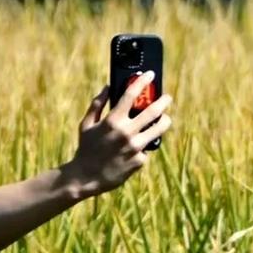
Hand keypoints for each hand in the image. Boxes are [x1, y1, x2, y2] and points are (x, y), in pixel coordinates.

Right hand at [63, 74, 173, 199]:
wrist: (86, 177)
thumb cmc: (86, 148)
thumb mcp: (86, 124)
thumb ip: (97, 104)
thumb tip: (107, 87)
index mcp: (112, 120)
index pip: (131, 95)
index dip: (142, 82)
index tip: (150, 74)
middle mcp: (126, 132)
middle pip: (152, 111)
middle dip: (163, 101)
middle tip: (167, 97)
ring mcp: (135, 147)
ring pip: (158, 129)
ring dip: (164, 121)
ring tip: (165, 119)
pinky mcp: (140, 161)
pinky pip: (147, 149)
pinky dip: (144, 146)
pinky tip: (137, 148)